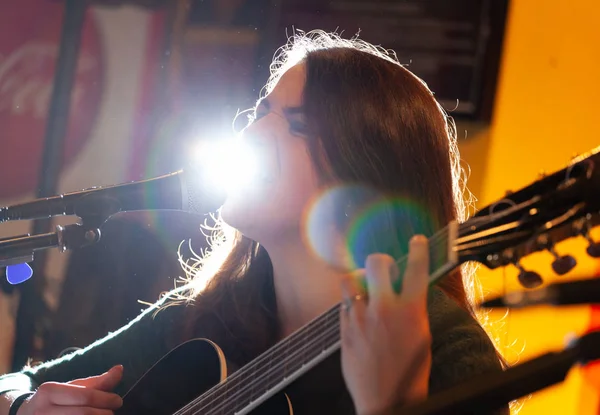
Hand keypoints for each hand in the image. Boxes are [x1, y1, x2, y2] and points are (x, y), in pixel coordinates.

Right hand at [17, 365, 122, 414]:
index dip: (106, 399)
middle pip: (84, 414)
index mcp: (49, 391)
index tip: (118, 401)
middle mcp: (43, 410)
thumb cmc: (56, 399)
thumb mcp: (72, 387)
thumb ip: (97, 381)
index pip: (85, 396)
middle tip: (112, 411)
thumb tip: (120, 369)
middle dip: (104, 413)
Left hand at [340, 235, 431, 414]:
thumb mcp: (423, 339)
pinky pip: (343, 303)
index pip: (416, 269)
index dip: (418, 250)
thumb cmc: (409, 375)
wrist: (385, 400)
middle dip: (381, 260)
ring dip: (358, 279)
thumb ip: (414, 312)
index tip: (416, 242)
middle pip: (376, 263)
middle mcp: (383, 308)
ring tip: (365, 288)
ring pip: (350, 279)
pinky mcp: (344, 329)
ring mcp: (360, 317)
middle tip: (384, 269)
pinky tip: (359, 312)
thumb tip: (410, 294)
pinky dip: (351, 303)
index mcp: (410, 311)